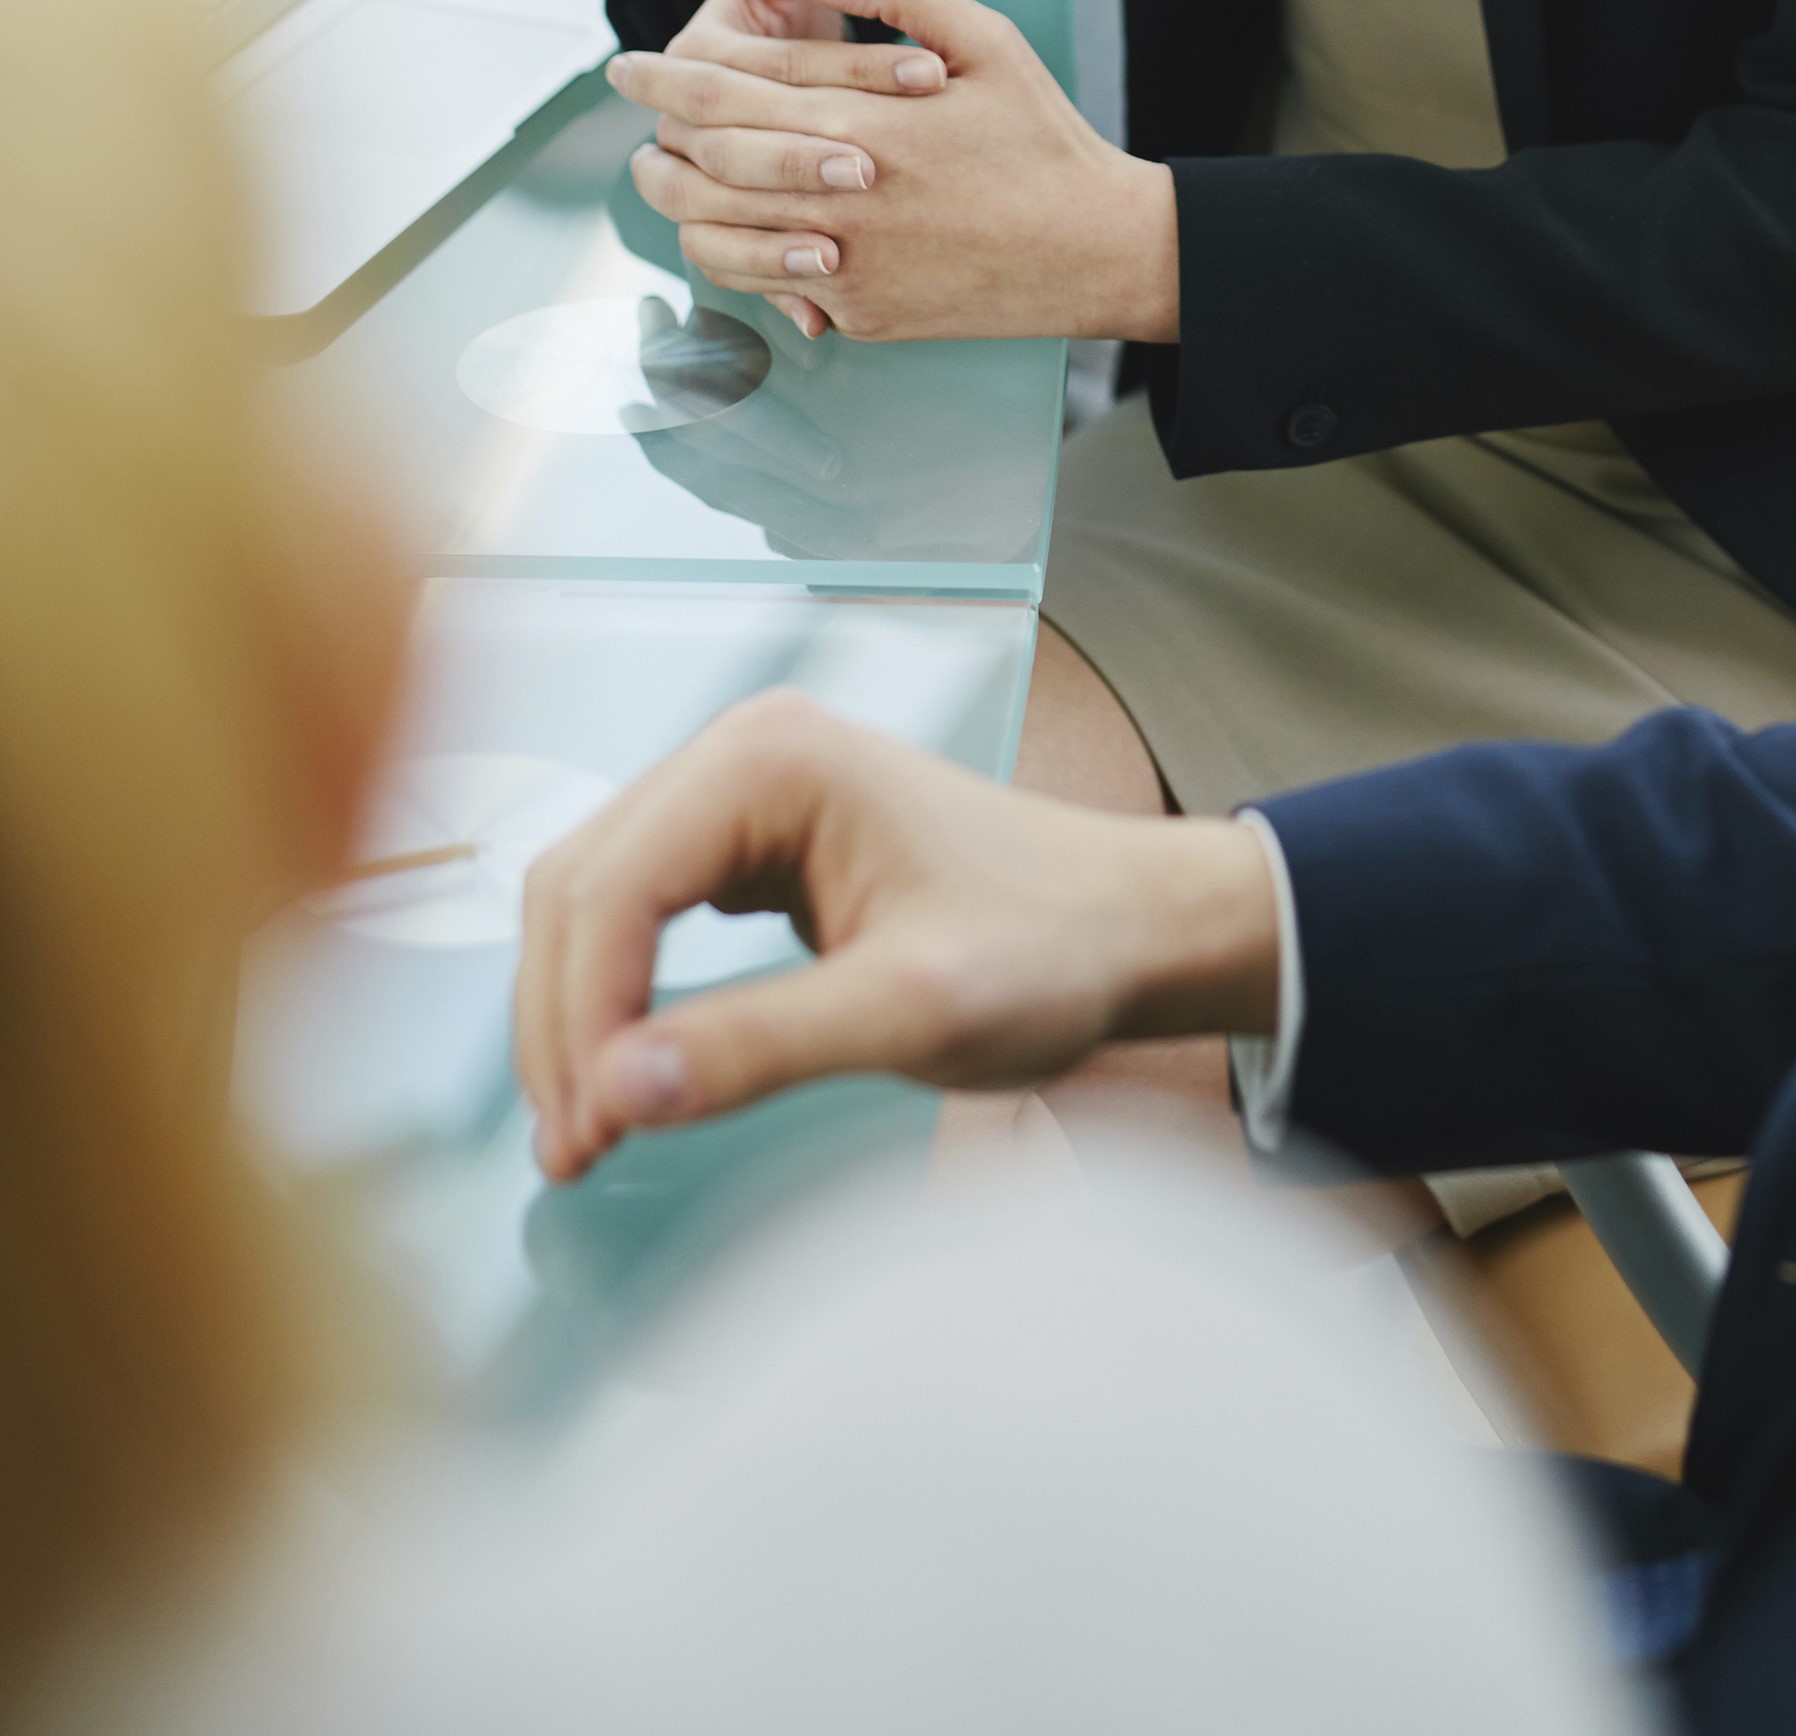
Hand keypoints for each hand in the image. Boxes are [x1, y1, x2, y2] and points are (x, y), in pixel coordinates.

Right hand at [515, 689, 1279, 1180]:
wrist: (1125, 925)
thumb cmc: (1048, 948)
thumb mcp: (913, 1012)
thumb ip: (763, 1046)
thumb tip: (615, 1093)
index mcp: (770, 757)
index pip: (610, 889)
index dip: (578, 1019)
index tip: (587, 1137)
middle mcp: (740, 749)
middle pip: (580, 887)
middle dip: (563, 1023)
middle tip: (575, 1153)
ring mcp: (742, 789)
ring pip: (594, 899)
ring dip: (575, 1014)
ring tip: (588, 1135)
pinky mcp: (752, 840)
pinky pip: (639, 910)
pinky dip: (614, 993)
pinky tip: (627, 1075)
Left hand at [611, 0, 1179, 348]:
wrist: (1092, 247)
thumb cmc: (1040, 137)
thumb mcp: (986, 37)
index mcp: (861, 122)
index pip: (726, 93)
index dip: (665, 74)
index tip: (629, 61)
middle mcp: (838, 197)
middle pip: (702, 163)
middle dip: (651, 126)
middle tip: (627, 102)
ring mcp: (843, 264)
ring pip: (714, 235)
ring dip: (673, 197)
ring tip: (658, 168)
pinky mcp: (858, 312)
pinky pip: (764, 286)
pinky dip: (731, 254)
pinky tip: (726, 227)